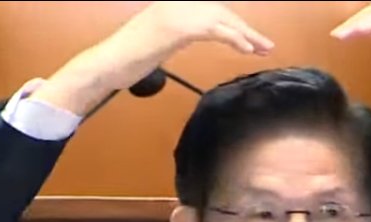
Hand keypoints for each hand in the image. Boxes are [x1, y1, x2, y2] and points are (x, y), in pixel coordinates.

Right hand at [32, 2, 273, 116]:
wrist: (106, 66)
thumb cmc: (125, 61)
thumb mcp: (154, 45)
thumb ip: (172, 38)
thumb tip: (184, 40)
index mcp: (170, 6)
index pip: (210, 10)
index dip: (232, 23)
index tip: (250, 37)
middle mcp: (174, 4)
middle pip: (219, 12)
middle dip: (244, 28)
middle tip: (265, 45)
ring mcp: (174, 12)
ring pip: (220, 18)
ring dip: (245, 34)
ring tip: (263, 48)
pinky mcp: (176, 27)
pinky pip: (212, 29)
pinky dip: (233, 38)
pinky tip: (246, 49)